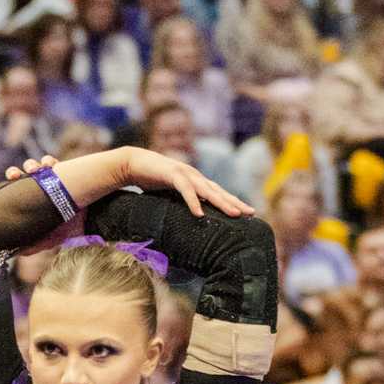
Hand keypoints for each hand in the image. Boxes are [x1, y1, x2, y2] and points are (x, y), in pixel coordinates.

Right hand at [116, 147, 254, 218]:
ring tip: (235, 214)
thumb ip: (180, 204)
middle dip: (235, 202)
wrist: (132, 163)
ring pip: (207, 190)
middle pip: (219, 191)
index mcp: (195, 181)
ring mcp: (184, 173)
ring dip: (221, 202)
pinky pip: (185, 190)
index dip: (233, 202)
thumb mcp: (169, 195)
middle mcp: (194, 176)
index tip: (248, 214)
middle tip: (251, 213)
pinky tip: (199, 214)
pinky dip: (193, 201)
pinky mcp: (171, 174)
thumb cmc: (150, 180)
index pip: (218, 193)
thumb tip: (188, 221)